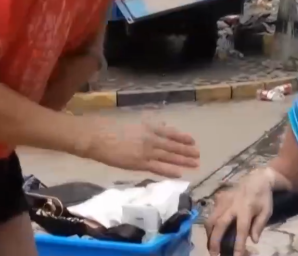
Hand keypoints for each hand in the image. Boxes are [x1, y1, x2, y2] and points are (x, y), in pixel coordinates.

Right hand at [73, 118, 199, 177]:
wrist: (98, 138)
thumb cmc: (111, 129)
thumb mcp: (133, 123)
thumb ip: (148, 126)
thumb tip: (161, 126)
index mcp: (149, 127)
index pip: (170, 132)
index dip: (182, 137)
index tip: (193, 140)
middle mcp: (151, 139)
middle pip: (173, 146)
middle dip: (187, 151)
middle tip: (198, 154)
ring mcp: (147, 152)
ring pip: (169, 157)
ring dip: (183, 161)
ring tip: (195, 163)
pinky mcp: (140, 164)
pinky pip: (158, 168)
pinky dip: (170, 171)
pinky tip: (180, 174)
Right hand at [205, 169, 275, 255]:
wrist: (256, 178)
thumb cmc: (263, 197)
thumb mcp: (266, 211)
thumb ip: (259, 225)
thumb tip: (253, 240)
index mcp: (246, 209)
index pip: (241, 230)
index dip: (238, 244)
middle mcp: (232, 205)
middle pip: (219, 224)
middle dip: (215, 241)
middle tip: (214, 254)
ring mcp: (223, 201)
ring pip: (210, 219)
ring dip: (209, 234)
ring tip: (211, 246)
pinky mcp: (218, 199)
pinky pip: (211, 213)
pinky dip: (210, 225)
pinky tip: (212, 233)